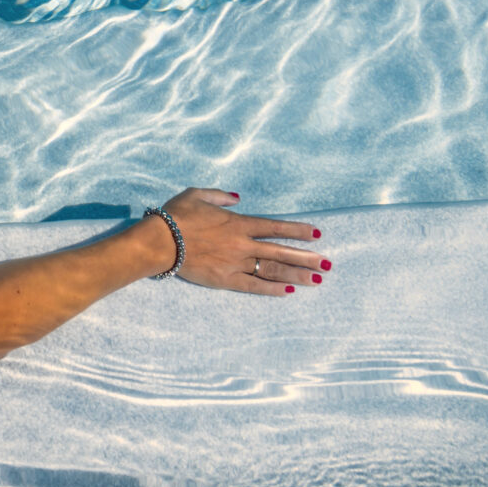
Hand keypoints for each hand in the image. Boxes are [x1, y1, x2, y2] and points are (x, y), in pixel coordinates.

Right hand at [155, 188, 327, 295]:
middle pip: (281, 252)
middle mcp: (243, 244)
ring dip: (297, 275)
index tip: (316, 234)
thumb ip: (220, 196)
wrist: (160, 241)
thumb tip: (237, 198)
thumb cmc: (176, 215)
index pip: (275, 227)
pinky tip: (288, 292)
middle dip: (306, 258)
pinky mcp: (226, 280)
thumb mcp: (197, 194)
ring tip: (317, 280)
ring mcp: (236, 263)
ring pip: (273, 270)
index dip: (297, 230)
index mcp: (238, 223)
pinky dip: (272, 289)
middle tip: (327, 264)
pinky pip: (254, 286)